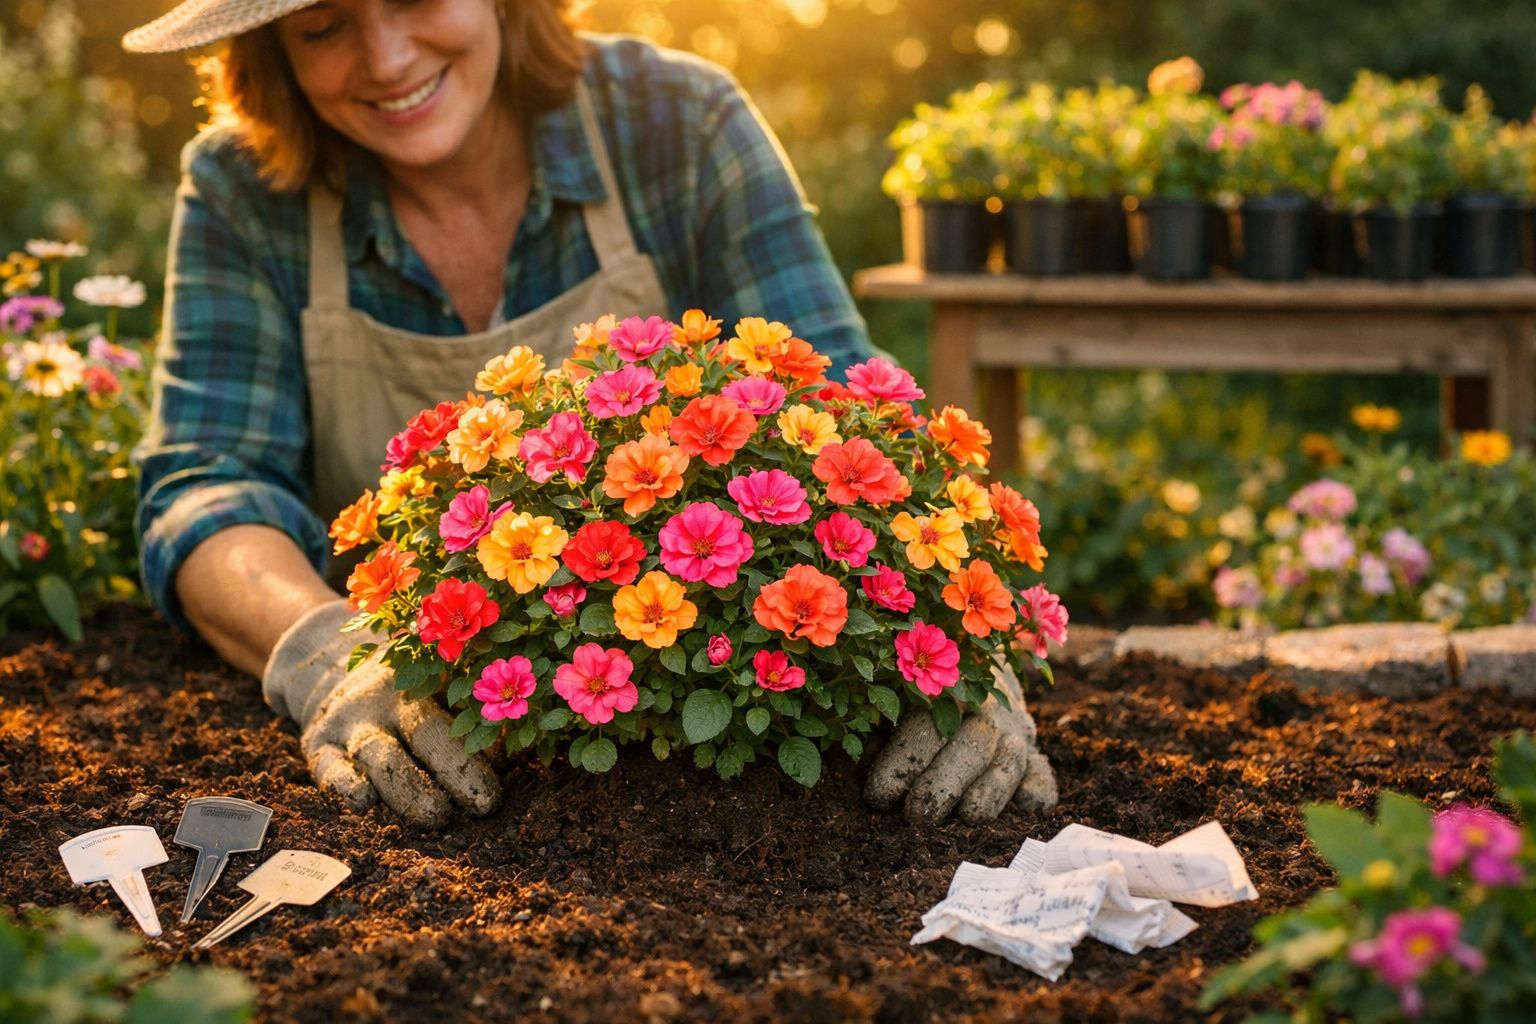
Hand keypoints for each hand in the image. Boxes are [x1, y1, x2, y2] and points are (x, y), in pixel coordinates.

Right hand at [263, 600, 500, 828]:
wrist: (330, 674)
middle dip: (455, 771)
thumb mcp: (434, 687)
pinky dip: (343, 784)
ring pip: (379, 755)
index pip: (461, 715)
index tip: (496, 789)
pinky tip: (363, 801)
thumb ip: (469, 716)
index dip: (479, 752)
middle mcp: (388, 701)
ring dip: (408, 789)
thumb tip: (507, 760)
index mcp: (426, 683)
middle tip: (482, 804)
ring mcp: (349, 723)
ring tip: (435, 814)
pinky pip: (328, 766)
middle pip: (424, 734)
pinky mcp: (317, 745)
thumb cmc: (404, 694)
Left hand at [864, 660, 1057, 823]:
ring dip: (990, 792)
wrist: (979, 669)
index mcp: (944, 689)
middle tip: (917, 816)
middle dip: (944, 783)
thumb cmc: (919, 696)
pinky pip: (1043, 774)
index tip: (878, 795)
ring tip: (969, 817)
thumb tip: (863, 758)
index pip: (924, 726)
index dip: (901, 762)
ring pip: (1009, 762)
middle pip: (972, 746)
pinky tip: (1027, 806)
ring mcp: (1015, 733)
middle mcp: (986, 709)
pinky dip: (1038, 790)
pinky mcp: (1034, 756)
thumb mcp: (895, 701)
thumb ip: (878, 726)